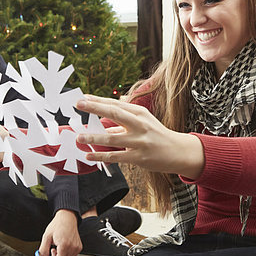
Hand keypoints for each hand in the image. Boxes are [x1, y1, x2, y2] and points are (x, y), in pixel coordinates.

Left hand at [38, 210, 81, 255]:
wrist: (67, 217)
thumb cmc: (58, 225)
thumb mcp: (46, 236)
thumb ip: (43, 250)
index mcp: (64, 245)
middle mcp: (73, 247)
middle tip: (50, 253)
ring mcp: (77, 248)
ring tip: (56, 248)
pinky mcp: (79, 247)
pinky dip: (65, 255)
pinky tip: (61, 247)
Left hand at [75, 95, 204, 178]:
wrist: (177, 151)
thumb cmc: (157, 134)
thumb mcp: (144, 121)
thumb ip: (125, 119)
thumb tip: (108, 117)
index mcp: (139, 113)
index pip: (115, 104)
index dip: (98, 101)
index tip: (82, 98)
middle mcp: (139, 124)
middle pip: (114, 114)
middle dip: (95, 108)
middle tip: (78, 104)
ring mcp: (139, 141)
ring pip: (112, 138)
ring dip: (93, 137)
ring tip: (79, 137)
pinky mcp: (138, 157)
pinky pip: (116, 157)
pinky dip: (101, 156)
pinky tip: (89, 156)